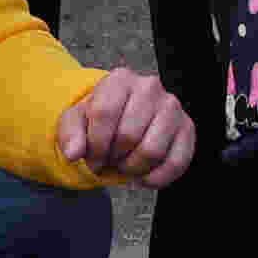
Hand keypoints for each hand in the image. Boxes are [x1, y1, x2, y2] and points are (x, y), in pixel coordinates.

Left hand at [56, 66, 195, 184]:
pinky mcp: (187, 128)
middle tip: (109, 160)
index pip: (104, 113)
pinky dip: (156, 178)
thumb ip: (70, 135)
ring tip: (125, 164)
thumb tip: (74, 153)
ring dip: (133, 168)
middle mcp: (150, 87)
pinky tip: (144, 176)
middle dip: (113, 158)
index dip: (95, 144)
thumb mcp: (76, 121)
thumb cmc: (98, 120)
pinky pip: (176, 163)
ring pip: (152, 151)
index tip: (92, 156)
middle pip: (128, 135)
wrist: (123, 119)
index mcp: (120, 79)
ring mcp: (172, 107)